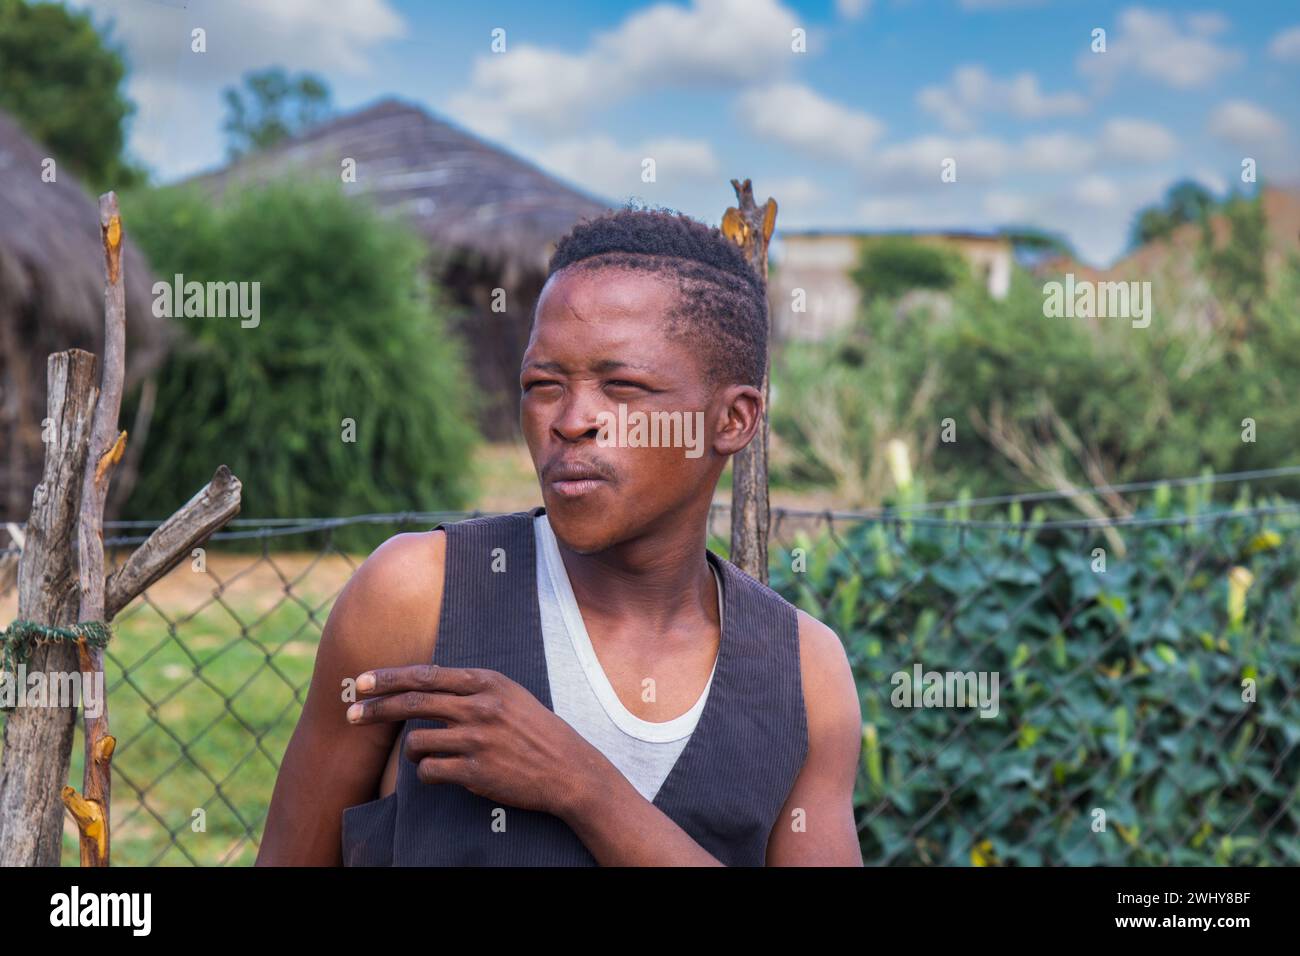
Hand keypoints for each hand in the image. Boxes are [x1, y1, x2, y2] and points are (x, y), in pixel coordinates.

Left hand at [346, 664, 597, 816]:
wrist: (567, 768)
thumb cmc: (534, 730)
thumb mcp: (507, 694)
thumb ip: (470, 687)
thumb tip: (425, 681)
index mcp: (486, 683)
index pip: (425, 675)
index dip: (388, 678)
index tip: (362, 682)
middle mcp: (480, 707)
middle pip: (413, 703)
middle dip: (376, 708)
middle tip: (350, 713)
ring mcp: (477, 740)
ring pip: (417, 741)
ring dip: (412, 750)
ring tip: (424, 754)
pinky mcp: (476, 772)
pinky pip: (430, 771)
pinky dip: (427, 772)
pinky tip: (441, 772)